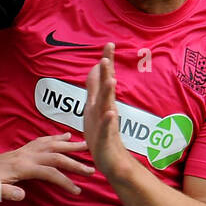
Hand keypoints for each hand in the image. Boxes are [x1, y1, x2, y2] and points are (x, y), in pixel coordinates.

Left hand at [0, 132, 89, 201]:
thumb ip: (5, 192)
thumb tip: (22, 194)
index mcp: (21, 166)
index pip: (49, 172)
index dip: (65, 181)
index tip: (77, 190)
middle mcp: (25, 155)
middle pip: (55, 156)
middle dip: (75, 162)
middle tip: (92, 169)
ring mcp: (23, 151)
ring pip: (51, 144)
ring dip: (69, 145)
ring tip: (86, 145)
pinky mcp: (21, 150)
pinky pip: (42, 141)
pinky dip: (55, 138)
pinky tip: (64, 137)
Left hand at [84, 43, 127, 178]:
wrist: (111, 162)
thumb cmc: (102, 135)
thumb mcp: (94, 108)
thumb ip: (95, 89)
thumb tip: (95, 69)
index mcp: (101, 103)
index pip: (103, 79)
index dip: (106, 62)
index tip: (110, 44)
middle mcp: (105, 110)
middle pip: (106, 87)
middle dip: (107, 70)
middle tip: (108, 52)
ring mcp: (106, 124)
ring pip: (107, 106)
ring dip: (108, 92)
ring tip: (111, 78)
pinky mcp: (105, 139)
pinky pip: (106, 129)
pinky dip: (109, 121)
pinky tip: (111, 113)